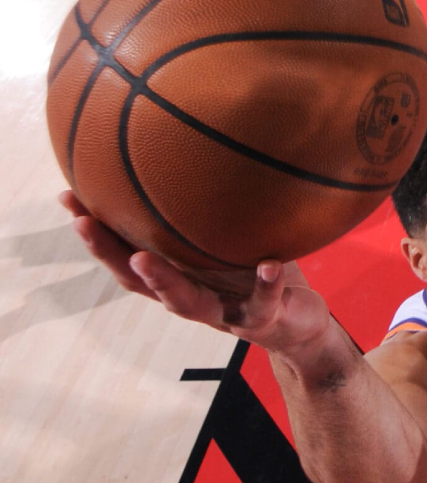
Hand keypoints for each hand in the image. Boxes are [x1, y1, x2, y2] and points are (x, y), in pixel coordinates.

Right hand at [60, 191, 330, 360]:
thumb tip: (191, 155)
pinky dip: (265, 284)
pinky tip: (269, 264)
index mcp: (180, 277)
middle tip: (83, 223)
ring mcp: (225, 313)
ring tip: (143, 256)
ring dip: (164, 281)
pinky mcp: (265, 320)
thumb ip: (209, 217)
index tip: (68, 197)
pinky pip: (264, 302)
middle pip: (139, 282)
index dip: (96, 232)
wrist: (303, 326)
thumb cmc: (259, 276)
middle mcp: (193, 298)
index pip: (126, 255)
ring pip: (187, 303)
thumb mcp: (232, 244)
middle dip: (108, 253)